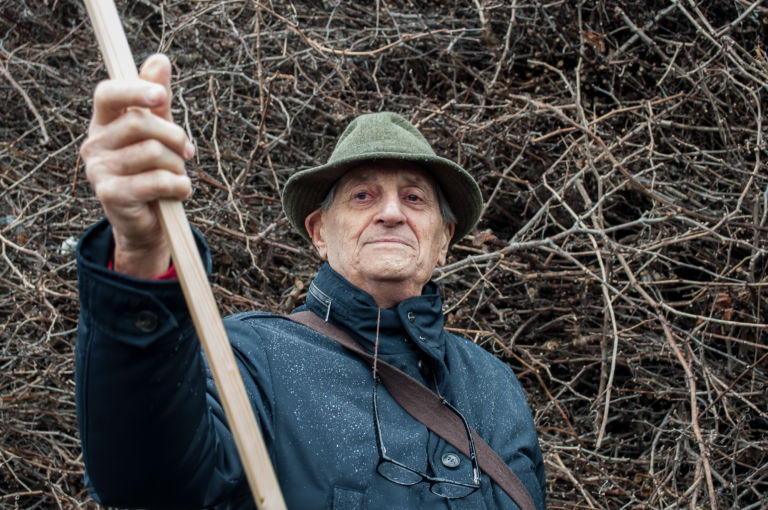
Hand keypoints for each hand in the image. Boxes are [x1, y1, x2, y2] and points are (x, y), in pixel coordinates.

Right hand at [81, 54, 193, 277]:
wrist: (148, 225)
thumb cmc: (154, 173)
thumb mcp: (158, 134)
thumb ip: (157, 101)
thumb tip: (159, 59)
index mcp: (104, 124)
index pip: (107, 93)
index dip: (135, 90)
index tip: (162, 97)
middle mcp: (94, 144)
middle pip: (140, 122)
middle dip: (174, 136)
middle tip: (186, 153)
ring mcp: (99, 170)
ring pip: (153, 152)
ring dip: (178, 166)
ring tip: (177, 177)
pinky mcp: (111, 195)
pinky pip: (157, 181)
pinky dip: (179, 187)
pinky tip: (179, 193)